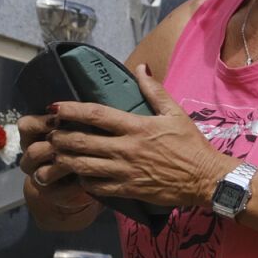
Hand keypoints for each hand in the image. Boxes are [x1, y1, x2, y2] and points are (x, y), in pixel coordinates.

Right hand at [18, 112, 93, 210]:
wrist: (78, 182)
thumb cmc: (78, 148)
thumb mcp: (74, 130)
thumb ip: (72, 121)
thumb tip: (82, 110)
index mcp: (32, 138)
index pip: (26, 126)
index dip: (41, 122)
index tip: (59, 119)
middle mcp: (31, 159)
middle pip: (33, 150)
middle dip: (55, 145)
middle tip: (76, 140)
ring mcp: (39, 179)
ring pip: (44, 172)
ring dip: (64, 164)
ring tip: (86, 157)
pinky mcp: (54, 195)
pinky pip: (63, 189)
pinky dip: (78, 181)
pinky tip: (93, 175)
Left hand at [48, 65, 231, 209]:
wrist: (206, 179)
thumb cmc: (191, 145)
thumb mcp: (175, 114)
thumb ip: (154, 91)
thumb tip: (140, 68)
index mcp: (137, 127)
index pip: (96, 114)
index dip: (71, 109)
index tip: (54, 107)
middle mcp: (127, 149)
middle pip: (81, 141)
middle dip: (59, 137)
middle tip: (50, 133)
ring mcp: (125, 171)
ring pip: (83, 166)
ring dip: (64, 159)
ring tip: (56, 154)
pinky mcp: (128, 190)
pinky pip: (96, 187)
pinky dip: (83, 181)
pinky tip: (79, 175)